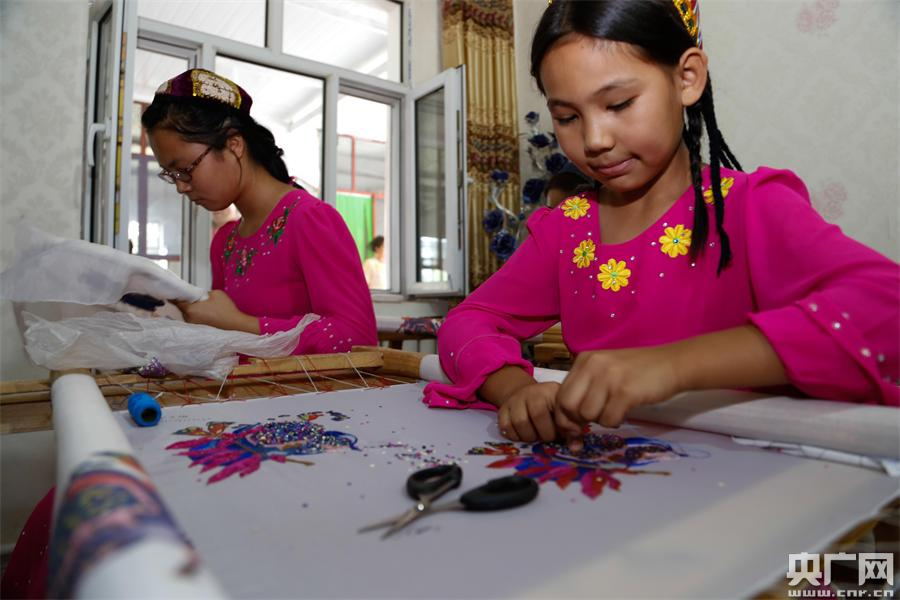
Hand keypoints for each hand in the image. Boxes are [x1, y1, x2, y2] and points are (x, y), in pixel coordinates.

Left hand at [174, 290, 258, 333]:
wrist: (235, 324)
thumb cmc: (226, 309)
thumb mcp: (215, 293)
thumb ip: (203, 293)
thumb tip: (198, 295)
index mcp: (190, 310)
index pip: (176, 301)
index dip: (174, 295)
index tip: (173, 291)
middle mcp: (189, 319)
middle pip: (181, 308)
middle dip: (186, 302)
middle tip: (194, 297)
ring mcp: (193, 325)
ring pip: (188, 314)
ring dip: (192, 309)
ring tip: (203, 306)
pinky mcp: (199, 329)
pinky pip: (194, 319)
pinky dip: (197, 315)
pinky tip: (206, 313)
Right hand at [497, 381, 568, 442]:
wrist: (526, 396)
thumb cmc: (550, 408)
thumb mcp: (564, 414)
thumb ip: (573, 431)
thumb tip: (575, 448)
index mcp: (552, 391)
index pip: (557, 412)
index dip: (560, 429)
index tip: (562, 435)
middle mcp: (533, 391)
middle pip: (537, 415)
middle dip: (544, 434)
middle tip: (547, 437)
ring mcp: (516, 399)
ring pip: (520, 422)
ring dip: (529, 437)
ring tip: (535, 436)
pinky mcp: (503, 408)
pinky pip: (506, 426)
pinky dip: (514, 436)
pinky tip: (522, 435)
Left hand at [555, 346, 682, 444]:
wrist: (672, 364)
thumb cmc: (638, 371)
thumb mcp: (605, 371)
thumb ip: (585, 388)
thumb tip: (568, 422)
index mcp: (584, 360)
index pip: (560, 394)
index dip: (564, 415)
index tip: (574, 427)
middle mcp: (593, 365)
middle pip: (568, 406)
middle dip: (577, 421)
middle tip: (591, 424)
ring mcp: (609, 377)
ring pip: (588, 415)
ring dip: (600, 420)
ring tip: (614, 410)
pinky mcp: (625, 391)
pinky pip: (608, 420)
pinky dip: (615, 422)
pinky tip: (625, 411)